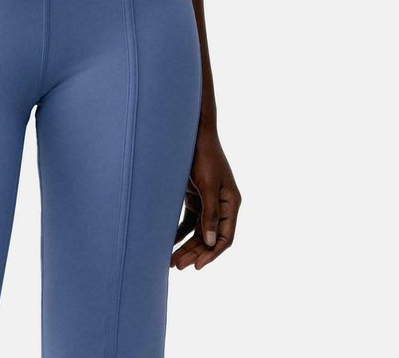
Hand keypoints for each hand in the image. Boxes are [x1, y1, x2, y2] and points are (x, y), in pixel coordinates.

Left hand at [170, 121, 240, 269]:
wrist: (193, 132)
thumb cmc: (203, 155)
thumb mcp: (207, 185)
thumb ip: (210, 213)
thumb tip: (210, 242)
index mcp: (231, 203)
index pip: (224, 237)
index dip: (211, 254)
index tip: (197, 266)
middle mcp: (222, 205)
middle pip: (209, 237)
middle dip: (195, 252)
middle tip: (177, 266)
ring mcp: (208, 201)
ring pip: (198, 231)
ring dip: (186, 246)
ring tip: (171, 261)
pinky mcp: (195, 196)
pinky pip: (188, 221)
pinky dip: (179, 232)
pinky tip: (168, 242)